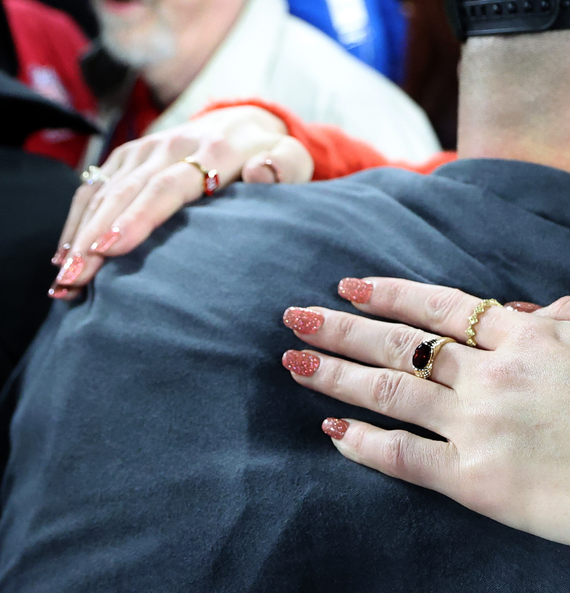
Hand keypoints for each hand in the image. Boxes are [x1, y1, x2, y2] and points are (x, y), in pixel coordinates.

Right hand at [51, 106, 314, 299]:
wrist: (243, 122)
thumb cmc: (273, 155)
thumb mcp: (293, 158)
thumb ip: (284, 165)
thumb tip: (259, 171)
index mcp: (212, 150)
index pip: (167, 186)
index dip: (138, 217)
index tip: (110, 248)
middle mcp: (170, 146)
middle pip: (124, 193)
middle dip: (93, 237)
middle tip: (74, 280)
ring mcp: (143, 149)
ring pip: (101, 191)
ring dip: (77, 235)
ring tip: (63, 280)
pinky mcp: (127, 155)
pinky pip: (93, 187)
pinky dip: (75, 221)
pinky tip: (63, 257)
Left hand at [280, 279, 569, 553]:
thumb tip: (528, 316)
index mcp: (533, 334)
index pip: (446, 307)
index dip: (395, 292)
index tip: (353, 281)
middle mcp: (496, 375)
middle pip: (404, 346)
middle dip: (345, 327)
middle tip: (295, 315)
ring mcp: (482, 428)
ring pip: (393, 395)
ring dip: (339, 376)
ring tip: (295, 361)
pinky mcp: (482, 484)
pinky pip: (409, 460)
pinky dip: (367, 446)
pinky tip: (333, 436)